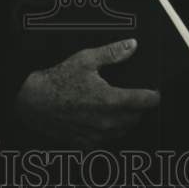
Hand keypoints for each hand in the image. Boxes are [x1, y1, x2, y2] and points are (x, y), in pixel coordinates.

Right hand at [14, 38, 159, 148]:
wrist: (34, 102)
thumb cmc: (58, 80)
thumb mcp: (86, 59)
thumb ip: (112, 53)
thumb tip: (132, 45)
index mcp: (110, 100)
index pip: (145, 102)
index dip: (153, 96)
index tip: (154, 92)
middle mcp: (106, 121)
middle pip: (137, 118)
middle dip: (140, 107)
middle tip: (136, 96)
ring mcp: (97, 135)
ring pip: (124, 131)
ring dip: (127, 120)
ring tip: (121, 107)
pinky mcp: (86, 143)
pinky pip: (108, 140)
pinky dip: (112, 131)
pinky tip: (105, 119)